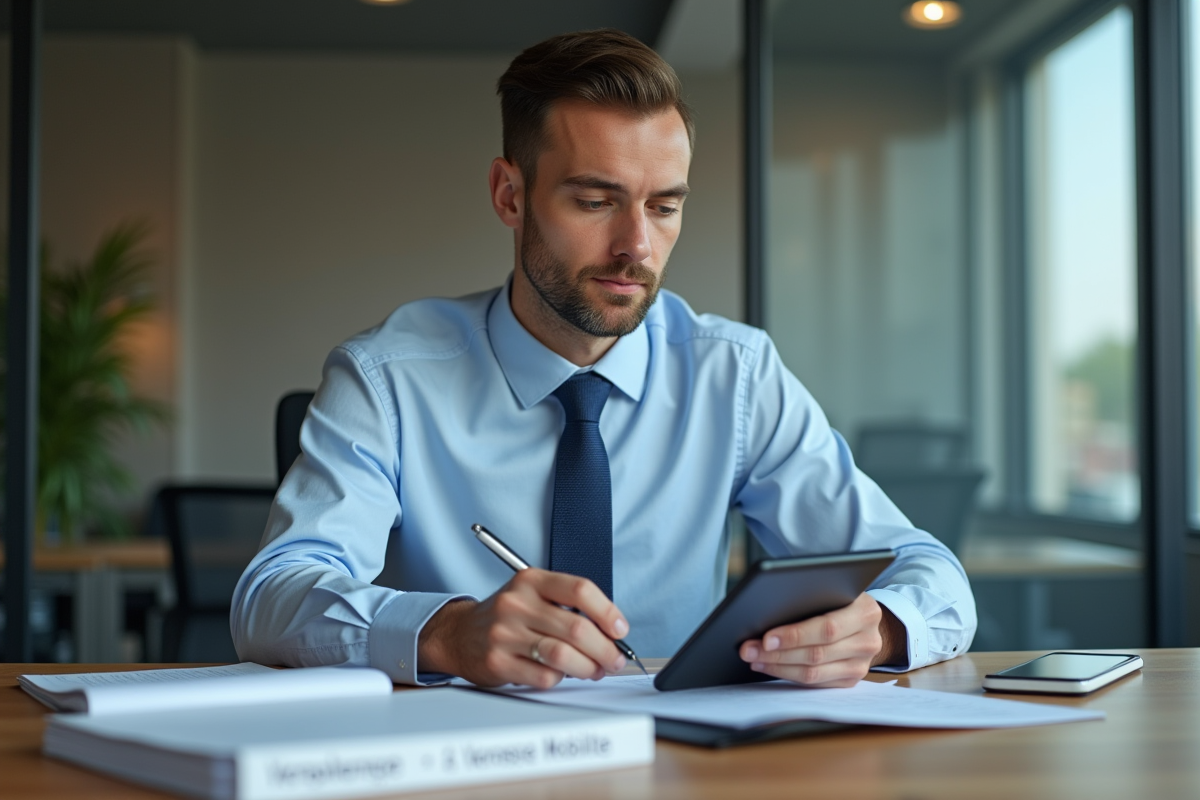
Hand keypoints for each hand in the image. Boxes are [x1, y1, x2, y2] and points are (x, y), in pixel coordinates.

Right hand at [417, 568, 629, 687]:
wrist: (458, 634)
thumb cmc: (507, 616)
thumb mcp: (533, 595)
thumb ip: (568, 607)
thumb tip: (611, 633)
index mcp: (531, 580)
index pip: (580, 590)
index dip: (608, 612)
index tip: (620, 630)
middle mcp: (517, 603)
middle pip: (577, 628)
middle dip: (605, 649)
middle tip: (615, 660)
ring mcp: (505, 633)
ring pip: (563, 655)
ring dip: (588, 668)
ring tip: (595, 670)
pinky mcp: (497, 662)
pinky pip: (544, 676)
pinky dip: (561, 679)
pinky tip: (561, 674)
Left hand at [737, 593, 904, 687]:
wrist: (866, 619)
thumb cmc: (841, 598)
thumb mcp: (834, 588)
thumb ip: (811, 596)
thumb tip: (766, 609)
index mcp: (865, 612)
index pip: (826, 628)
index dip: (794, 635)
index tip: (766, 638)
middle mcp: (868, 641)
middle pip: (816, 654)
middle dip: (777, 653)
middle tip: (748, 649)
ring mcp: (862, 665)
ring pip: (813, 673)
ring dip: (778, 667)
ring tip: (754, 658)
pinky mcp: (851, 680)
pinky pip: (815, 683)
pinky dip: (788, 675)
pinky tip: (768, 665)